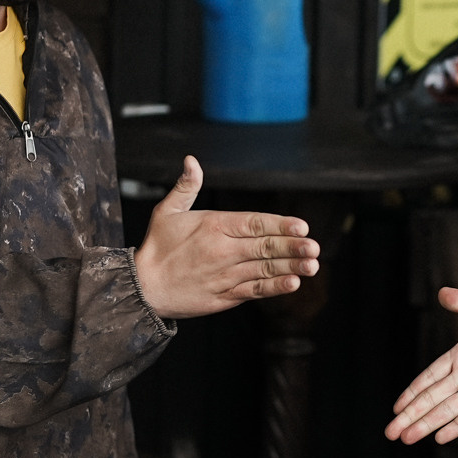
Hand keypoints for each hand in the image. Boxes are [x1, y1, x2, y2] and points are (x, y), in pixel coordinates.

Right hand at [132, 157, 319, 318]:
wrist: (143, 288)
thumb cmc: (157, 248)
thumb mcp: (167, 211)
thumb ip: (186, 186)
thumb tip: (192, 161)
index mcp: (214, 226)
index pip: (254, 223)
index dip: (280, 225)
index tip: (301, 227)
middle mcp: (222, 250)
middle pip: (264, 247)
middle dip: (292, 246)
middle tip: (314, 247)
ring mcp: (225, 275)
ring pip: (263, 269)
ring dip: (290, 267)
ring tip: (312, 265)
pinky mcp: (224, 296)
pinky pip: (253, 290)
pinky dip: (273, 287)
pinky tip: (292, 283)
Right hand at [386, 288, 457, 444]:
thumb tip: (442, 293)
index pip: (432, 374)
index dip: (413, 390)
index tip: (396, 406)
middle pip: (434, 396)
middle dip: (411, 414)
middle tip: (389, 432)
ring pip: (449, 409)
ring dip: (427, 424)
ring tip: (406, 439)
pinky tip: (441, 438)